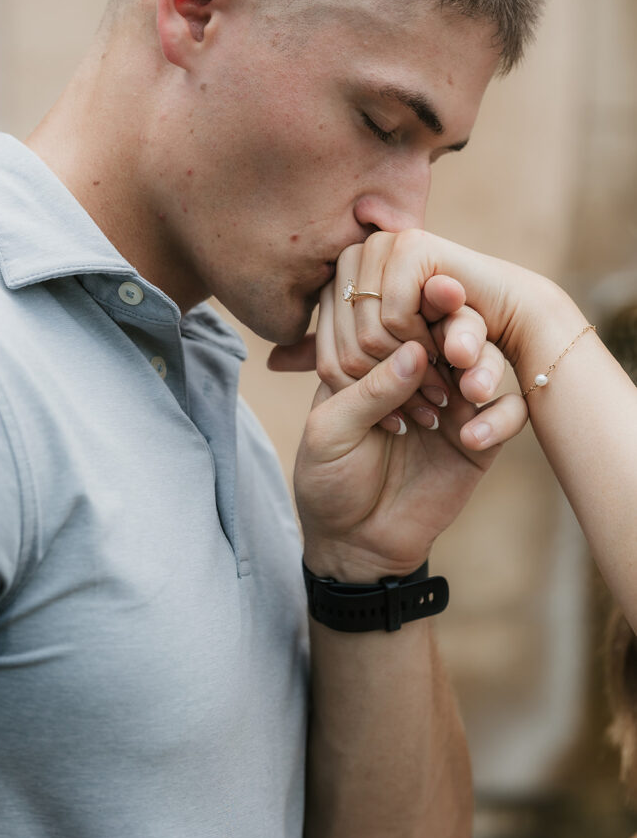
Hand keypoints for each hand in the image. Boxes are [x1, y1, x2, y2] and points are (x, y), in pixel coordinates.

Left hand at [294, 282, 526, 581]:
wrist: (354, 545)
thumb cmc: (330, 481)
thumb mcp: (332, 432)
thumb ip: (370, 390)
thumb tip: (415, 350)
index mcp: (378, 359)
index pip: (402, 316)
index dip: (417, 302)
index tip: (432, 292)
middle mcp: (421, 372)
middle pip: (453, 329)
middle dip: (459, 326)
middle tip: (455, 344)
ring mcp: (454, 402)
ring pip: (487, 363)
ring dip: (483, 368)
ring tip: (467, 393)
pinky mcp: (481, 438)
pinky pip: (508, 414)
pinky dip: (498, 420)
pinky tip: (470, 440)